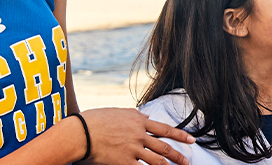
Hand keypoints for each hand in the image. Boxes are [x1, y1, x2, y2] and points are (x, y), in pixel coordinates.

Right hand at [77, 108, 195, 164]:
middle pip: (164, 147)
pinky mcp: (124, 162)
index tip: (191, 140)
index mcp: (138, 121)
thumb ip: (134, 114)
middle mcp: (139, 135)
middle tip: (187, 161)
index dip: (180, 135)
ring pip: (157, 160)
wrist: (81, 132)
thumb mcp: (118, 112)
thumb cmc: (95, 120)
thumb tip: (146, 115)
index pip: (164, 129)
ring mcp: (133, 149)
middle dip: (178, 155)